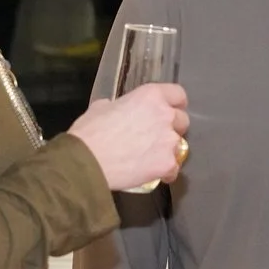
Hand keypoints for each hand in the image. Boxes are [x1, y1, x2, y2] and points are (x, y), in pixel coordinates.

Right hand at [69, 84, 190, 190]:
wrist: (87, 160)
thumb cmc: (90, 131)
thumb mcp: (101, 107)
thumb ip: (118, 106)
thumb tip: (118, 109)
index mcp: (151, 96)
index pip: (178, 94)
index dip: (175, 104)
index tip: (171, 110)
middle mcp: (165, 115)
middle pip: (182, 120)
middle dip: (172, 128)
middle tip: (155, 137)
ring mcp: (169, 141)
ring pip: (179, 145)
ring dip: (168, 150)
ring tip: (151, 159)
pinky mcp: (167, 163)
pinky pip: (173, 169)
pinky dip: (166, 172)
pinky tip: (153, 175)